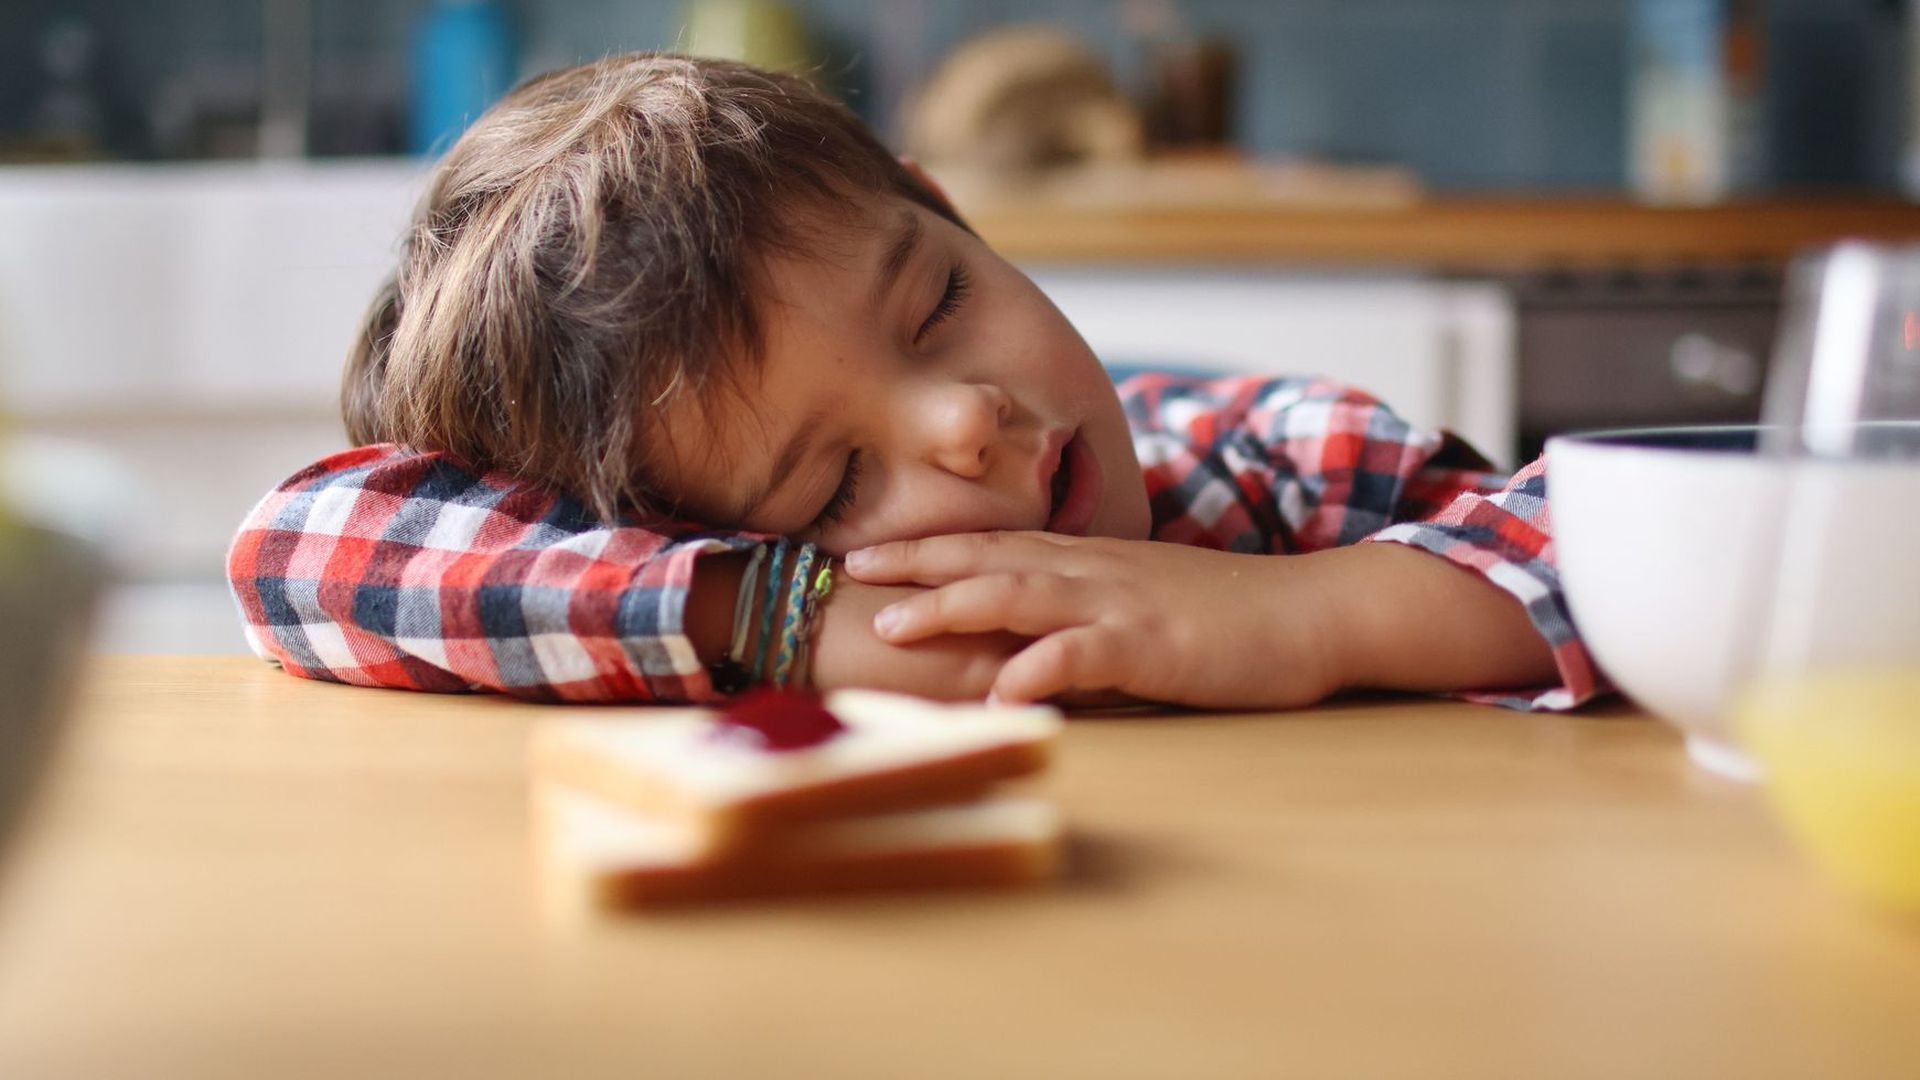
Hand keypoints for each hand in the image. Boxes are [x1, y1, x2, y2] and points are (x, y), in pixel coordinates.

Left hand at [843, 532, 1346, 708]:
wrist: (1316, 612)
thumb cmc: (1230, 617)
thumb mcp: (1145, 607)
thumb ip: (1085, 618)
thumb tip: (1028, 648)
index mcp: (1089, 561)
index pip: (992, 545)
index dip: (926, 547)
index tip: (864, 552)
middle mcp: (1094, 571)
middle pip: (987, 557)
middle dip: (913, 562)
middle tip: (848, 567)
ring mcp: (1123, 604)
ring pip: (1020, 594)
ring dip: (951, 606)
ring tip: (891, 626)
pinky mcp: (1156, 646)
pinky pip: (1087, 653)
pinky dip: (1040, 667)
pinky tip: (1002, 688)